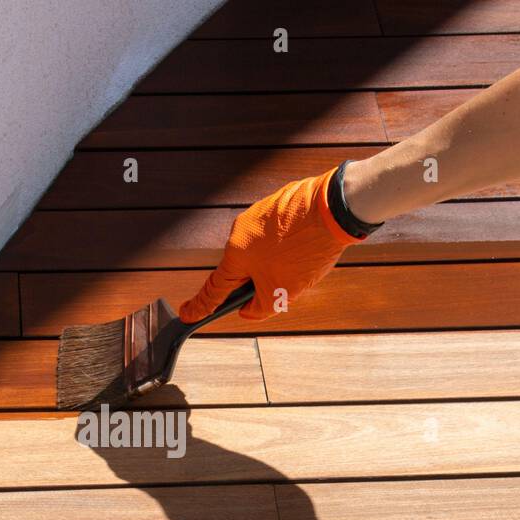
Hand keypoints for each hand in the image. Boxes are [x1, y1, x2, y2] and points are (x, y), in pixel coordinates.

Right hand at [178, 166, 361, 322]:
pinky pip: (276, 234)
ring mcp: (258, 214)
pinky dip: (288, 246)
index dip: (200, 306)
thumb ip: (259, 309)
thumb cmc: (303, 251)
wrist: (333, 209)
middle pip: (243, 269)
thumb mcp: (281, 294)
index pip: (214, 289)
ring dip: (277, 264)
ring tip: (303, 263)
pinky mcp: (278, 205)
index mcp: (235, 255)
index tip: (186, 314)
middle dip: (259, 283)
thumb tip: (248, 311)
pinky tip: (307, 248)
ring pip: (262, 252)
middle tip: (282, 289)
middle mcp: (240, 232)